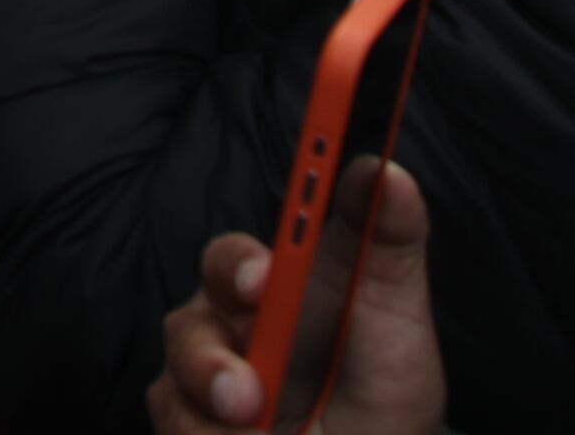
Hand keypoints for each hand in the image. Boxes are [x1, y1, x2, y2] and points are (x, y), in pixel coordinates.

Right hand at [147, 162, 441, 434]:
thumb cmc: (385, 388)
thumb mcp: (398, 317)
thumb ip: (388, 239)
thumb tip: (386, 166)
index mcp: (269, 291)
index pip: (233, 260)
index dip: (238, 265)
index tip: (262, 281)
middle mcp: (227, 330)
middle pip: (186, 325)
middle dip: (209, 358)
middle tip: (248, 393)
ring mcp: (205, 384)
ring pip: (177, 385)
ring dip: (219, 410)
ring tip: (261, 427)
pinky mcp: (193, 428)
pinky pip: (178, 427)